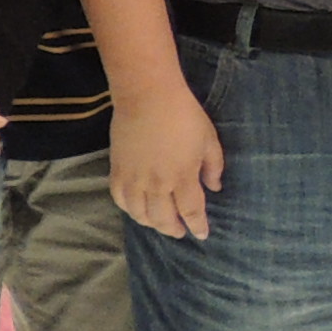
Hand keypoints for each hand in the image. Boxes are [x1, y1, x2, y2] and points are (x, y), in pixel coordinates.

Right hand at [112, 84, 224, 239]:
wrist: (147, 96)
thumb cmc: (183, 114)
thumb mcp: (208, 139)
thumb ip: (213, 166)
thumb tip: (214, 187)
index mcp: (183, 177)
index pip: (191, 211)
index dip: (197, 226)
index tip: (201, 234)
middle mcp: (158, 184)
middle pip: (164, 219)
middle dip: (173, 229)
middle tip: (179, 231)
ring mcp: (135, 179)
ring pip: (140, 214)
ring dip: (151, 223)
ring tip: (159, 223)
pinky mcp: (117, 170)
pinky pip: (120, 199)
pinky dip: (128, 209)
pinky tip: (136, 209)